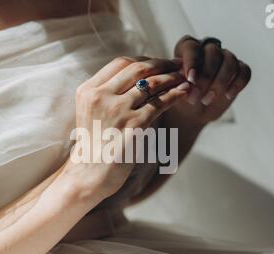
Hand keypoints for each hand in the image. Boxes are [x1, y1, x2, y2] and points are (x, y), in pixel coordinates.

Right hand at [66, 56, 189, 198]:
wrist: (89, 174)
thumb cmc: (94, 145)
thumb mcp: (92, 112)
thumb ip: (107, 93)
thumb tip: (137, 78)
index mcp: (88, 90)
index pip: (120, 63)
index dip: (144, 60)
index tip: (158, 62)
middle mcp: (101, 96)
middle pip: (137, 68)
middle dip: (161, 63)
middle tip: (177, 64)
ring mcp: (117, 110)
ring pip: (151, 84)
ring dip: (172, 77)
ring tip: (185, 77)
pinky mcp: (134, 125)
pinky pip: (160, 103)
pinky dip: (175, 94)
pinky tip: (184, 92)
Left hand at [174, 36, 251, 124]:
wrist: (192, 111)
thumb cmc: (180, 97)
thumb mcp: (174, 90)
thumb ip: (178, 83)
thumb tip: (187, 82)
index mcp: (187, 48)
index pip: (191, 47)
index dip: (192, 62)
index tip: (190, 80)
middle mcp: (207, 48)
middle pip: (213, 54)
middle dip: (205, 78)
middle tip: (195, 98)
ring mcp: (225, 57)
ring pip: (230, 61)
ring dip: (220, 83)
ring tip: (206, 100)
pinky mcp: (239, 70)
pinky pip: (244, 71)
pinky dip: (237, 84)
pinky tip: (227, 96)